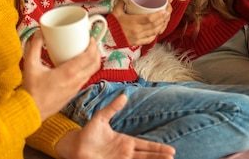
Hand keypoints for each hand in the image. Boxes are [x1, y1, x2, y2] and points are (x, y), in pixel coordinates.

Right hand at [21, 31, 101, 119]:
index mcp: (68, 73)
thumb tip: (39, 33)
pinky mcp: (74, 92)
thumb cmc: (32, 90)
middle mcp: (76, 81)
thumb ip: (34, 46)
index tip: (91, 38)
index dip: (93, 46)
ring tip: (86, 51)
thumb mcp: (30, 65)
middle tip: (90, 43)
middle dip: (96, 51)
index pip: (89, 57)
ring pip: (92, 72)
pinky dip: (87, 69)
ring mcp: (76, 88)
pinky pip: (86, 78)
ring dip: (93, 60)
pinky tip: (78, 64)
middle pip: (95, 64)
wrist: (33, 111)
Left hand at [55, 94, 175, 158]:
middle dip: (159, 156)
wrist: (76, 146)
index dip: (157, 148)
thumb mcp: (101, 118)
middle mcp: (125, 153)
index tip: (171, 150)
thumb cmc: (88, 133)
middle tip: (172, 157)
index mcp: (125, 141)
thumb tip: (124, 95)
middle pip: (147, 155)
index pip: (145, 145)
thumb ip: (112, 108)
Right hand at [112, 0, 171, 45]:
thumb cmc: (111, 24)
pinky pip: (149, 39)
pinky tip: (158, 30)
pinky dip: (155, 34)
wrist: (106, 37)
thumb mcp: (116, 12)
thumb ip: (121, 3)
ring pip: (154, 32)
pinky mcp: (137, 42)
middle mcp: (137, 31)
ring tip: (165, 20)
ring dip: (161, 26)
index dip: (159, 15)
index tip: (165, 11)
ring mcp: (138, 38)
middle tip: (167, 13)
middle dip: (163, 19)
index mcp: (133, 22)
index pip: (150, 19)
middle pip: (154, 26)